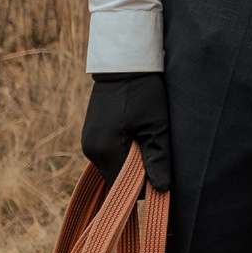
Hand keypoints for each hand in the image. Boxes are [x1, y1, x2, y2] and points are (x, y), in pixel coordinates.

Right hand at [82, 73, 173, 191]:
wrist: (124, 63)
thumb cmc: (143, 91)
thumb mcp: (156, 125)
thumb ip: (158, 157)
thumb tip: (162, 189)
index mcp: (104, 151)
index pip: (122, 186)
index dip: (143, 185)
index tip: (162, 174)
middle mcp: (91, 150)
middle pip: (117, 177)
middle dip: (138, 173)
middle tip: (158, 154)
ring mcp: (89, 141)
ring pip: (114, 165)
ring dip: (131, 161)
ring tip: (148, 140)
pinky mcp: (92, 133)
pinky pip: (109, 153)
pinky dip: (124, 151)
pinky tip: (138, 135)